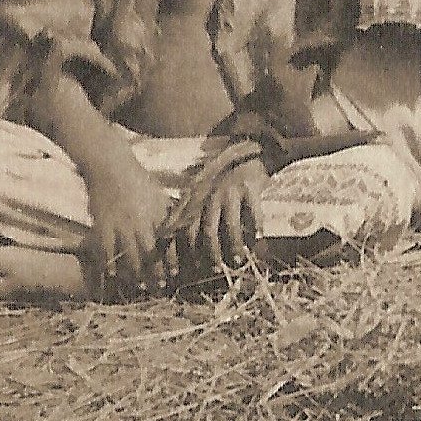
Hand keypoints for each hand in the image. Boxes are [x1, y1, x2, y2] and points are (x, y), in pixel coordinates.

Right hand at [80, 155, 178, 300]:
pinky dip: (108, 264)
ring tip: (139, 286)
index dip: (171, 260)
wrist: (112, 168)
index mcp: (157, 213)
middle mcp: (140, 221)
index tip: (175, 274)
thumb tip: (184, 230)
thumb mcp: (160, 196)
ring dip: (134, 274)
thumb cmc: (140, 181)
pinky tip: (112, 276)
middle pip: (149, 253)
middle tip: (158, 288)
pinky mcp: (101, 226)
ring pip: (128, 256)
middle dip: (155, 273)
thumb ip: (170, 214)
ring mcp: (119, 225)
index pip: (167, 242)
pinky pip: (105, 250)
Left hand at [160, 143, 271, 286]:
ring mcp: (229, 191)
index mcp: (194, 198)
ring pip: (229, 226)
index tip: (182, 270)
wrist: (245, 150)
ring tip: (238, 259)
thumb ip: (182, 210)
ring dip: (234, 246)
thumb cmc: (218, 175)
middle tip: (216, 269)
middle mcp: (209, 196)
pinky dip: (255, 227)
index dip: (182, 250)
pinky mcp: (249, 187)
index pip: (185, 228)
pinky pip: (253, 212)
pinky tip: (257, 238)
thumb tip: (163, 235)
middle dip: (211, 254)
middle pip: (207, 231)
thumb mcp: (195, 190)